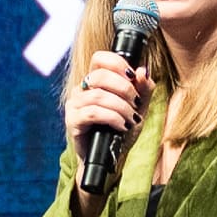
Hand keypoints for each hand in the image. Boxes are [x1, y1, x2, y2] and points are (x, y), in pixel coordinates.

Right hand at [64, 49, 148, 185]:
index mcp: (94, 81)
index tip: (133, 77)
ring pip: (98, 95)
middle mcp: (81, 89)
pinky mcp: (73, 121)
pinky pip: (93, 113)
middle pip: (100, 75)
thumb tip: (143, 70)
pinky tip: (122, 126)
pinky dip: (112, 118)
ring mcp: (74, 105)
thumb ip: (143, 88)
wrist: (110, 158)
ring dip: (121, 107)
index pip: (100, 58)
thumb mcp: (138, 107)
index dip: (118, 63)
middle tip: (136, 104)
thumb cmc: (121, 130)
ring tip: (131, 119)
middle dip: (124, 89)